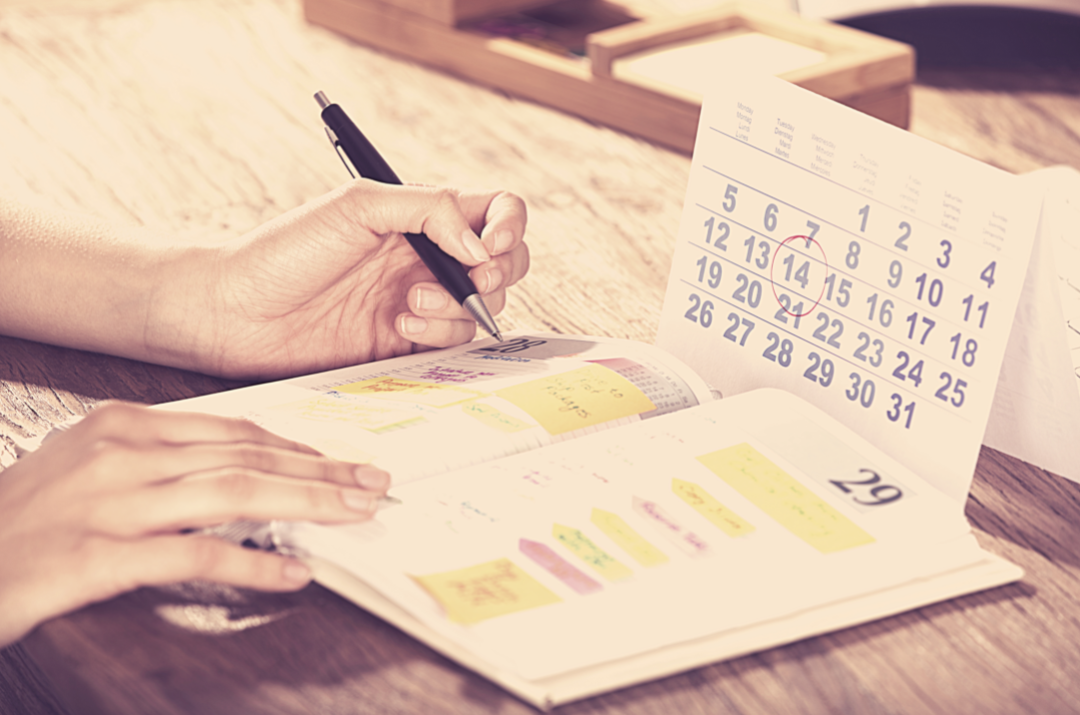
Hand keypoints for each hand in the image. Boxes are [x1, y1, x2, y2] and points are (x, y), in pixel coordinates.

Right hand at [0, 402, 389, 646]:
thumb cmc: (23, 518)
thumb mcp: (88, 468)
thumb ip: (160, 463)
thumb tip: (239, 472)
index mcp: (123, 427)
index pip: (233, 431)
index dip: (296, 448)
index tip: (340, 463)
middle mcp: (120, 455)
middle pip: (246, 457)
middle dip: (321, 472)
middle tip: (372, 483)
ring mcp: (109, 504)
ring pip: (233, 493)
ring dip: (307, 503)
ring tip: (355, 515)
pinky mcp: (97, 557)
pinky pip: (194, 556)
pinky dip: (253, 563)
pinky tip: (292, 573)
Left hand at [152, 181, 529, 378]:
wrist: (239, 313)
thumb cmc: (286, 250)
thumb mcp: (357, 206)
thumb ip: (428, 210)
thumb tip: (480, 245)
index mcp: (421, 214)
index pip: (496, 210)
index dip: (510, 225)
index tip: (490, 245)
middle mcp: (429, 255)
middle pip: (506, 261)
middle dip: (499, 272)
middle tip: (471, 277)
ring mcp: (422, 299)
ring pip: (484, 306)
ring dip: (459, 304)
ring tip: (411, 301)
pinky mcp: (409, 342)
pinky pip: (455, 341)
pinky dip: (440, 333)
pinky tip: (400, 323)